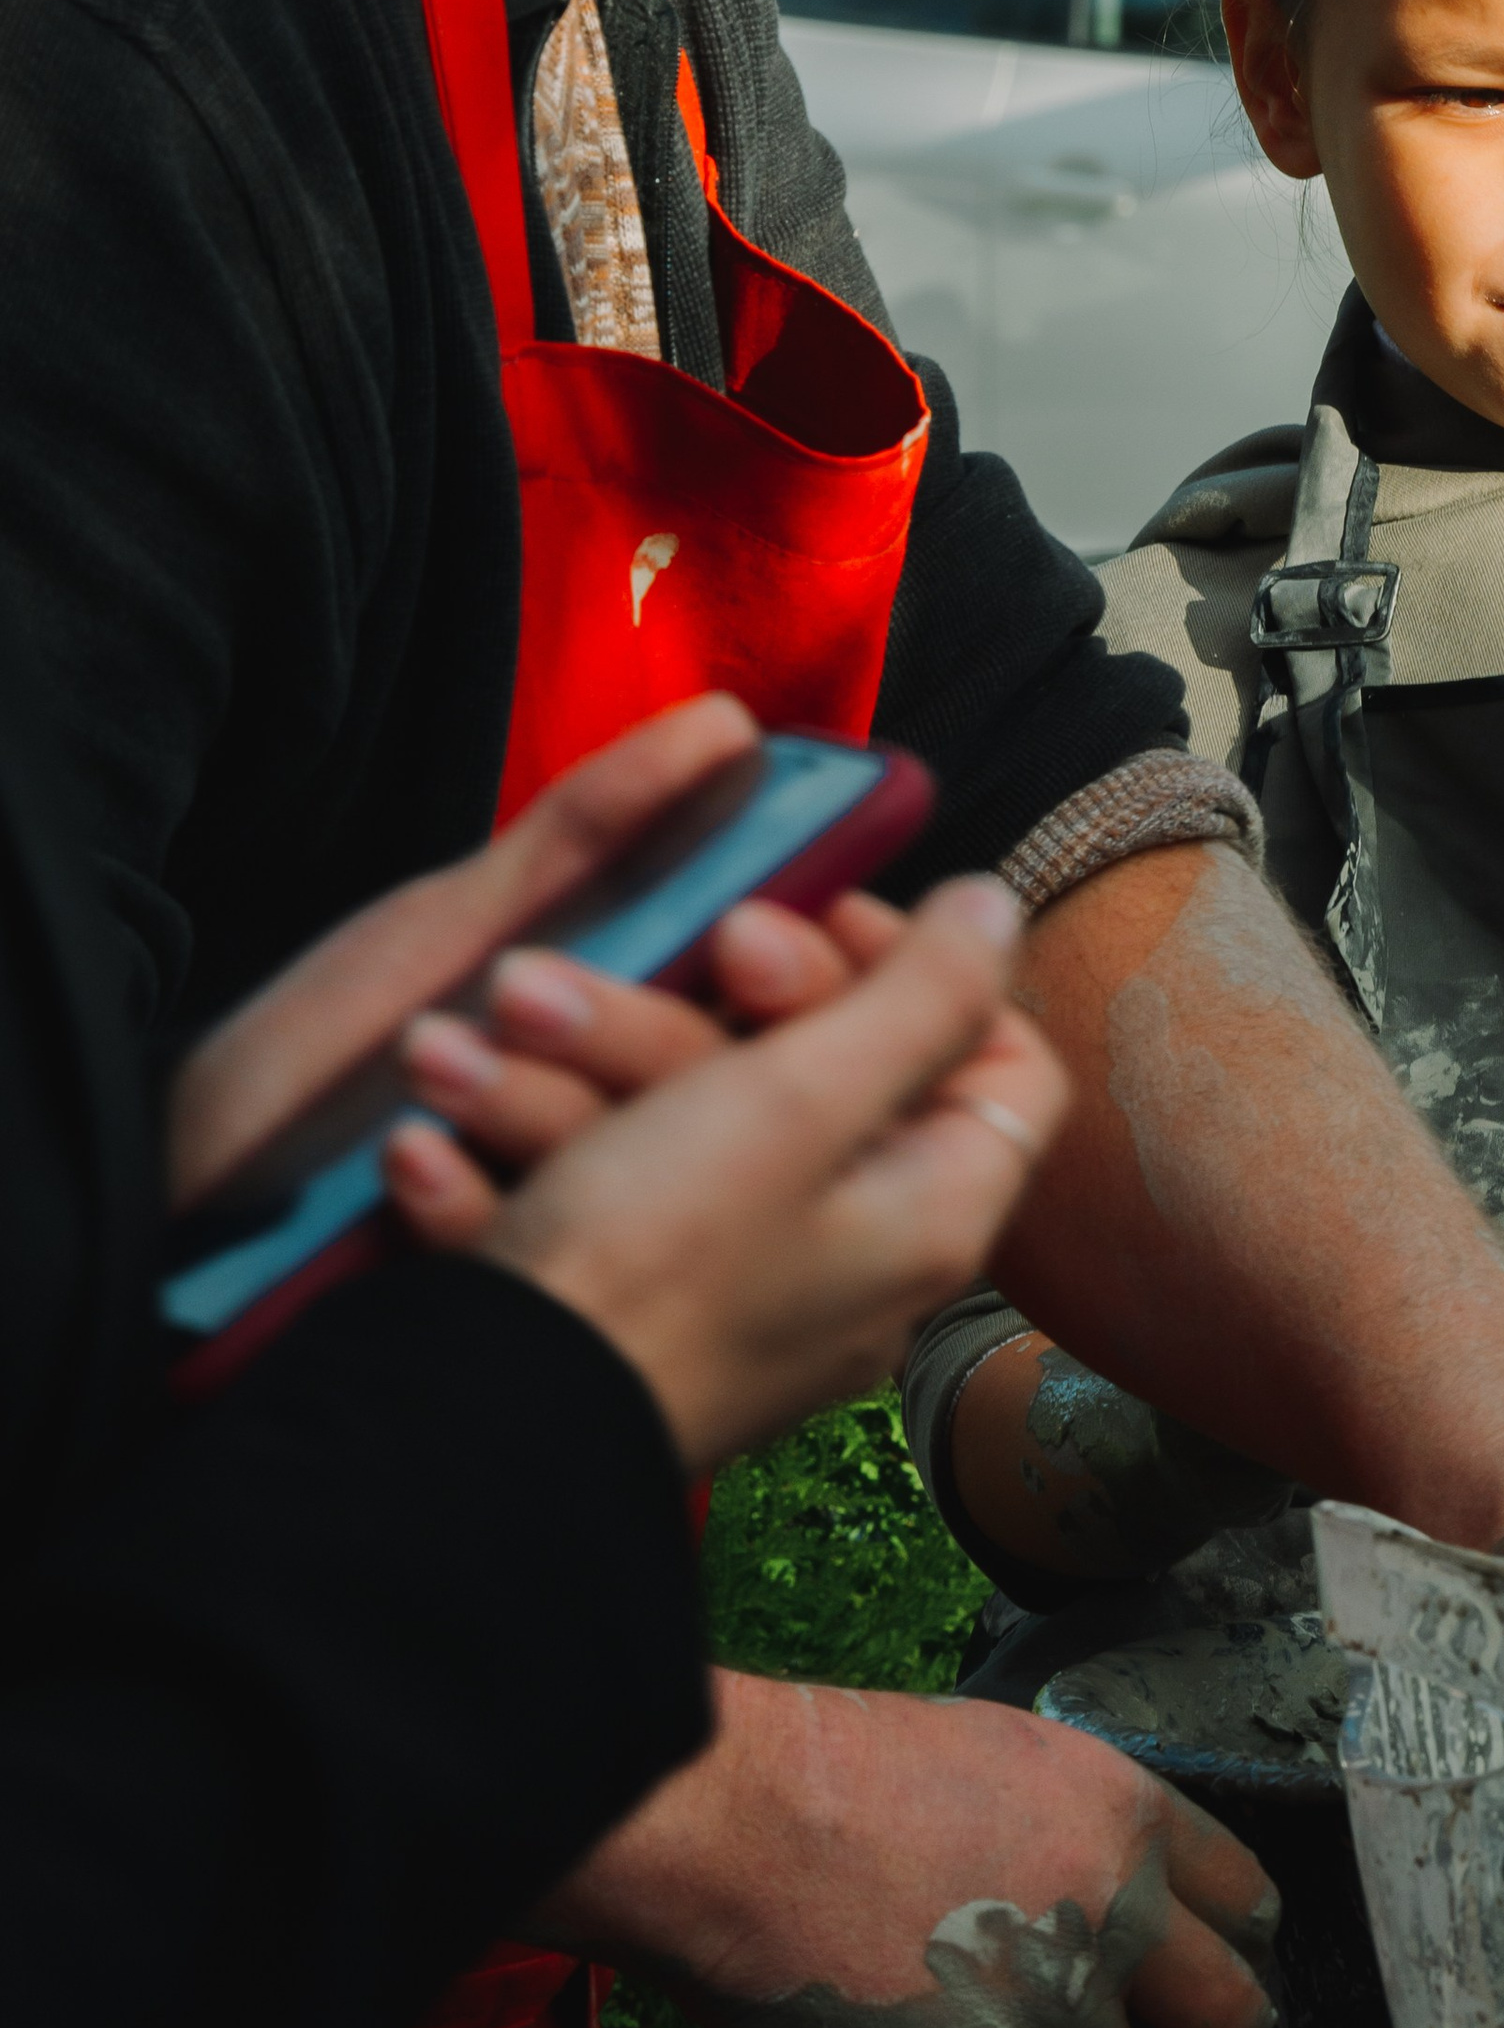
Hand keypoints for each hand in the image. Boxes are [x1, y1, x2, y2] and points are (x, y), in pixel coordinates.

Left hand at [166, 692, 763, 1210]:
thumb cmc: (316, 1054)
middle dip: (638, 1036)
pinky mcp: (539, 1300)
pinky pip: (561, 1263)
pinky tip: (406, 1165)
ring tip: (427, 1063)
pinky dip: (474, 1204)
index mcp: (661, 1027)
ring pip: (658, 1184)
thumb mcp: (462, 924)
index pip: (809, 1009)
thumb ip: (597, 830)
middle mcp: (655, 1140)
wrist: (171, 1197)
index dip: (800, 974)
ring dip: (536, 1110)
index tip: (746, 943)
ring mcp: (602, 1230)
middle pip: (745, 1099)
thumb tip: (729, 726)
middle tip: (525, 996)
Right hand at [387, 875, 1064, 1473]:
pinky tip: (428, 1156)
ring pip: (662, 1135)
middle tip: (555, 987)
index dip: (916, 969)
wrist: (480, 1438)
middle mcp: (851, 1262)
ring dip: (544, 1079)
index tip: (797, 923)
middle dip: (656, 1014)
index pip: (997, 1062)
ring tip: (446, 1057)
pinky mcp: (631, 1323)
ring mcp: (736, 1297)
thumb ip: (923, 996)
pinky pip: (578, 1215)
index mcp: (928, 1212)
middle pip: (798, 1082)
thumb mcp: (806, 1095)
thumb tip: (996, 910)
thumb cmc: (656, 1264)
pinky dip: (498, 1175)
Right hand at [533, 1669, 1279, 2027]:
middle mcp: (1114, 1915)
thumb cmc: (843, 1778)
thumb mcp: (1009, 1761)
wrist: (733, 1824)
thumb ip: (1092, 1843)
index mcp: (1128, 1817)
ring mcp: (1051, 2015)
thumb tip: (1140, 1924)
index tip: (1200, 1986)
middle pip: (1234, 2027)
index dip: (1231, 1958)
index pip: (1253, 1910)